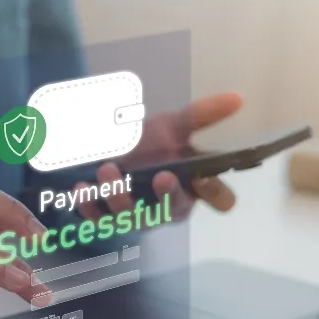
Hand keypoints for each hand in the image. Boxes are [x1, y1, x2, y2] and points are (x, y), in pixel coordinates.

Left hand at [74, 92, 243, 221]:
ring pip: (134, 218)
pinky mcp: (108, 218)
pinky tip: (81, 187)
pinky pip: (98, 220)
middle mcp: (169, 207)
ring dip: (120, 196)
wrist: (113, 150)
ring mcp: (138, 216)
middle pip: (174, 212)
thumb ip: (202, 115)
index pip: (221, 200)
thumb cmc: (154, 144)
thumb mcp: (176, 125)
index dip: (215, 192)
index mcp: (195, 187)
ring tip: (108, 169)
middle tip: (160, 175)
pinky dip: (88, 205)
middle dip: (167, 197)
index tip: (202, 175)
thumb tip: (237, 98)